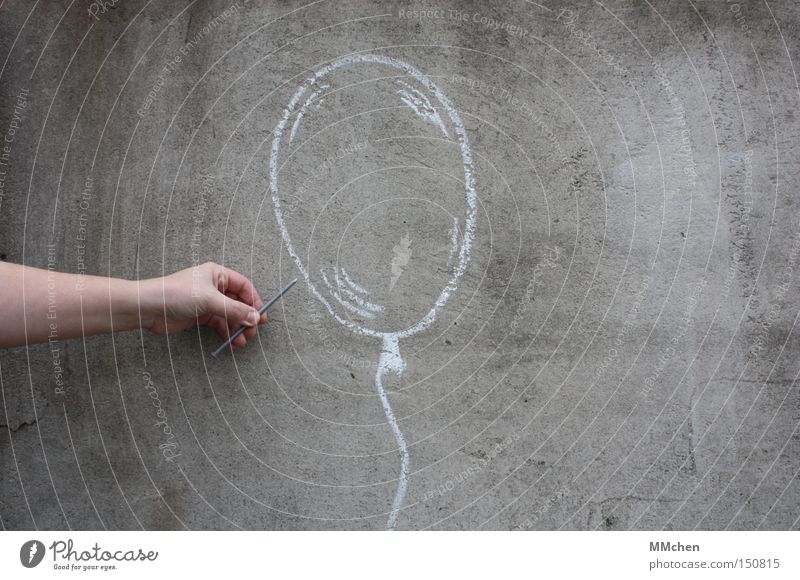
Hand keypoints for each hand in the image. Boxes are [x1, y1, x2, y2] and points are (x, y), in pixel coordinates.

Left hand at [142, 262, 266, 348]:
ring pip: (229, 315)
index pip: (243, 286)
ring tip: (241, 340)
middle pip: (238, 302)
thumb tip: (254, 318)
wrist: (149, 308)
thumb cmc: (176, 294)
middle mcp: (213, 286)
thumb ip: (234, 310)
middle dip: (246, 317)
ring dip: (236, 328)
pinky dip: (226, 332)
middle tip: (252, 330)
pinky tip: (230, 341)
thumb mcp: (209, 300)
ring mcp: (207, 302)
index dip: (254, 300)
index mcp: (217, 274)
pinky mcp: (200, 315)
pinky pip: (219, 324)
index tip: (260, 315)